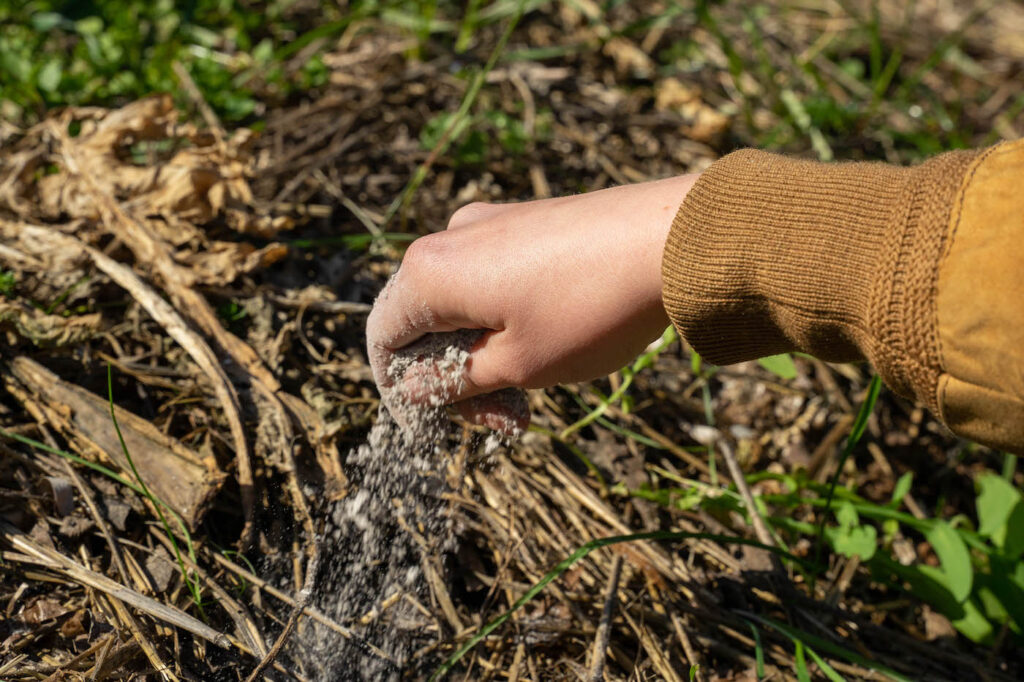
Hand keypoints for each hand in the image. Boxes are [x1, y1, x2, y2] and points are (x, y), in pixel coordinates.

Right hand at [366, 173, 698, 432]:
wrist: (677, 237)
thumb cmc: (591, 309)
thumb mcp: (517, 365)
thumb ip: (454, 381)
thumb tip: (413, 389)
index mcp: (430, 272)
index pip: (384, 338)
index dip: (402, 391)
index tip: (442, 424)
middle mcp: (450, 237)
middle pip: (423, 321)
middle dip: (455, 377)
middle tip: (507, 419)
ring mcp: (491, 222)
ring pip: (462, 302)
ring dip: (486, 353)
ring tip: (536, 390)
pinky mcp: (528, 219)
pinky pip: (494, 277)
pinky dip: (507, 320)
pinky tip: (553, 345)